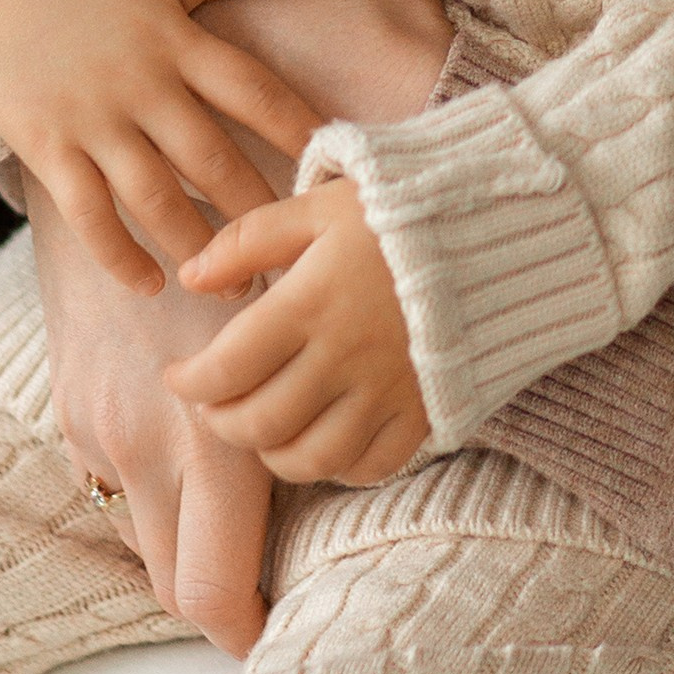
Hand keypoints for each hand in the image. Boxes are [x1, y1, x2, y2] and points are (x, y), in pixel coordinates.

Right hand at [0, 0, 322, 290]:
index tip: (335, 167)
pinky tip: (149, 284)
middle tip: (295, 255)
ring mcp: (94, 120)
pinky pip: (90, 215)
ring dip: (197, 245)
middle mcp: (140, 83)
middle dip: (256, 208)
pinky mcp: (50, 150)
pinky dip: (119, 254)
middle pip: (210, 157)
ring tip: (234, 287)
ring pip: (155, 197)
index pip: (251, 88)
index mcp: (176, 40)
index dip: (297, 127)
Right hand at [30, 182, 274, 657]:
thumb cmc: (223, 235)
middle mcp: (144, 449)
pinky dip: (151, 491)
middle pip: (173, 585)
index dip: (247, 627)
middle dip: (218, 598)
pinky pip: (112, 487)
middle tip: (262, 586)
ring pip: (142, 538)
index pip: (213, 589)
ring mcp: (97, 435)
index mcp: (206, 434)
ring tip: (230, 505)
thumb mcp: (282, 310)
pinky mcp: (69, 415)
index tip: (276, 624)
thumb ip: (304, 401)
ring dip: (183, 539)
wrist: (113, 177)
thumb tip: (340, 467)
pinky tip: (184, 451)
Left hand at [168, 179, 427, 485]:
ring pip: (310, 457)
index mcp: (310, 302)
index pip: (227, 367)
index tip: (176, 376)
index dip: (190, 382)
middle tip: (210, 405)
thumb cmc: (397, 209)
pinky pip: (370, 466)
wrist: (496, 228)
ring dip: (271, 453)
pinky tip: (320, 442)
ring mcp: (387, 391)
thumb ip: (248, 239)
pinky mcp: (424, 411)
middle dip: (222, 422)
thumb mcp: (318, 205)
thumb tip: (190, 277)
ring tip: (259, 428)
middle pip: (261, 422)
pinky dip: (336, 468)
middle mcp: (345, 357)